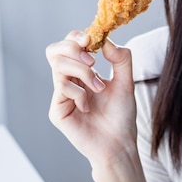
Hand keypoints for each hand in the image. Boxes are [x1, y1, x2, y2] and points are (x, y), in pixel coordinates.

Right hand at [46, 30, 136, 168]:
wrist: (119, 144)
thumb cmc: (121, 116)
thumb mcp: (126, 82)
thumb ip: (121, 59)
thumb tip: (106, 40)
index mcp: (82, 72)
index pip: (70, 45)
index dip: (76, 37)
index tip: (91, 39)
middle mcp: (68, 81)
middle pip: (55, 51)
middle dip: (73, 48)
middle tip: (93, 60)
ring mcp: (61, 96)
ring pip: (59, 66)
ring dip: (83, 72)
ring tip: (99, 87)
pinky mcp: (57, 111)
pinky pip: (62, 88)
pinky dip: (79, 92)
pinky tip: (88, 106)